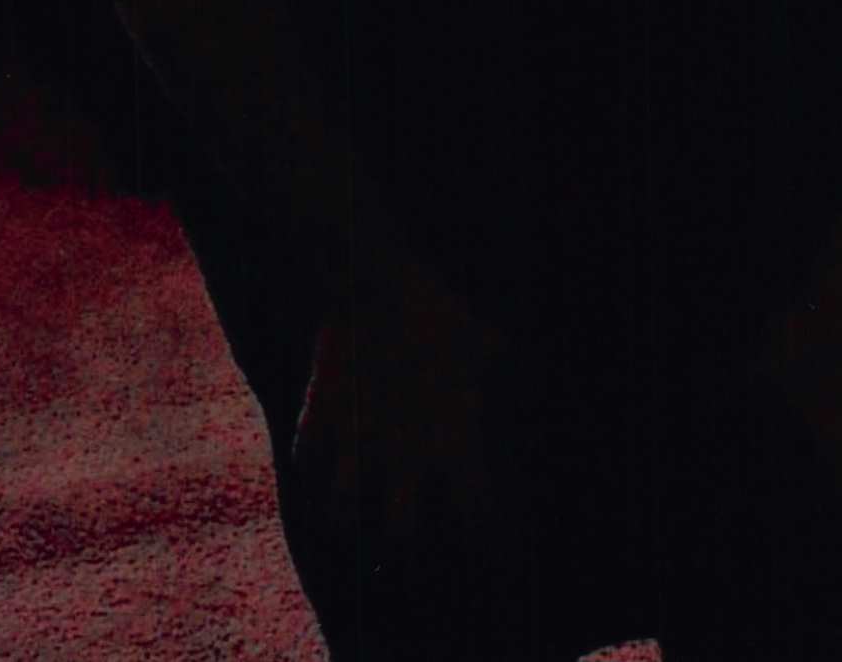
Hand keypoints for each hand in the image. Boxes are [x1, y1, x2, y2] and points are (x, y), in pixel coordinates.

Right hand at [293, 253, 524, 635]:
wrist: (376, 284)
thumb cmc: (441, 313)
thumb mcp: (487, 343)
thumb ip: (509, 369)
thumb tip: (535, 371)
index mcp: (452, 440)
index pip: (476, 513)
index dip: (485, 538)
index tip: (488, 550)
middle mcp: (404, 454)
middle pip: (400, 537)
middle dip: (402, 553)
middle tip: (404, 556)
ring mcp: (357, 440)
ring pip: (341, 512)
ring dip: (347, 519)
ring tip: (353, 521)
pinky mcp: (319, 419)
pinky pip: (306, 459)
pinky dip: (311, 466)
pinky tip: (319, 465)